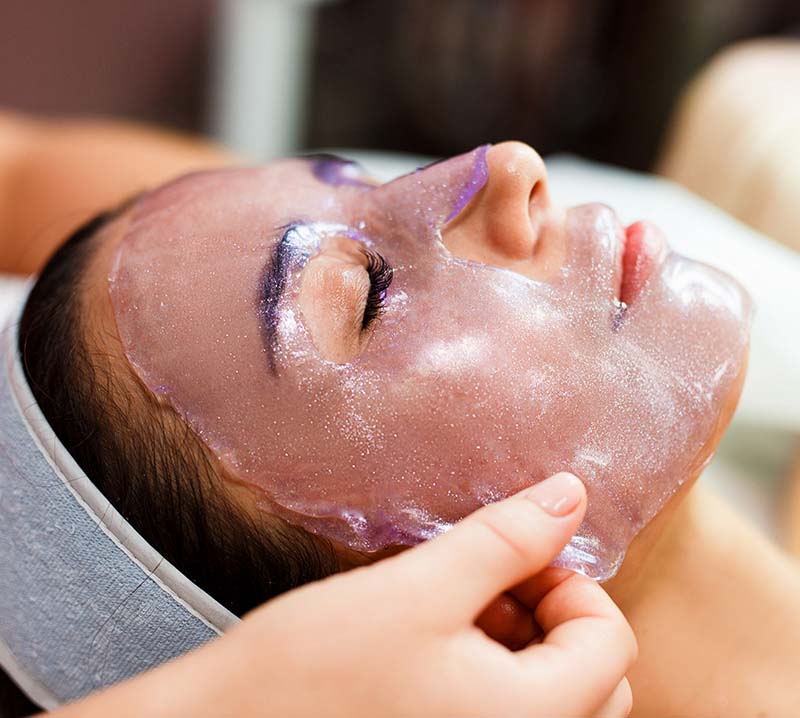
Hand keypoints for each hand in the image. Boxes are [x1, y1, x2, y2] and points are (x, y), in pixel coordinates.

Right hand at [55, 473, 635, 717]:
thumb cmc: (310, 669)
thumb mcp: (418, 588)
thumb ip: (505, 540)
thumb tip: (571, 494)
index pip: (609, 641)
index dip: (567, 582)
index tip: (508, 557)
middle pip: (594, 681)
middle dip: (550, 618)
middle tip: (481, 585)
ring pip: (553, 704)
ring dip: (521, 649)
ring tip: (449, 614)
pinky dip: (493, 681)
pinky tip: (434, 652)